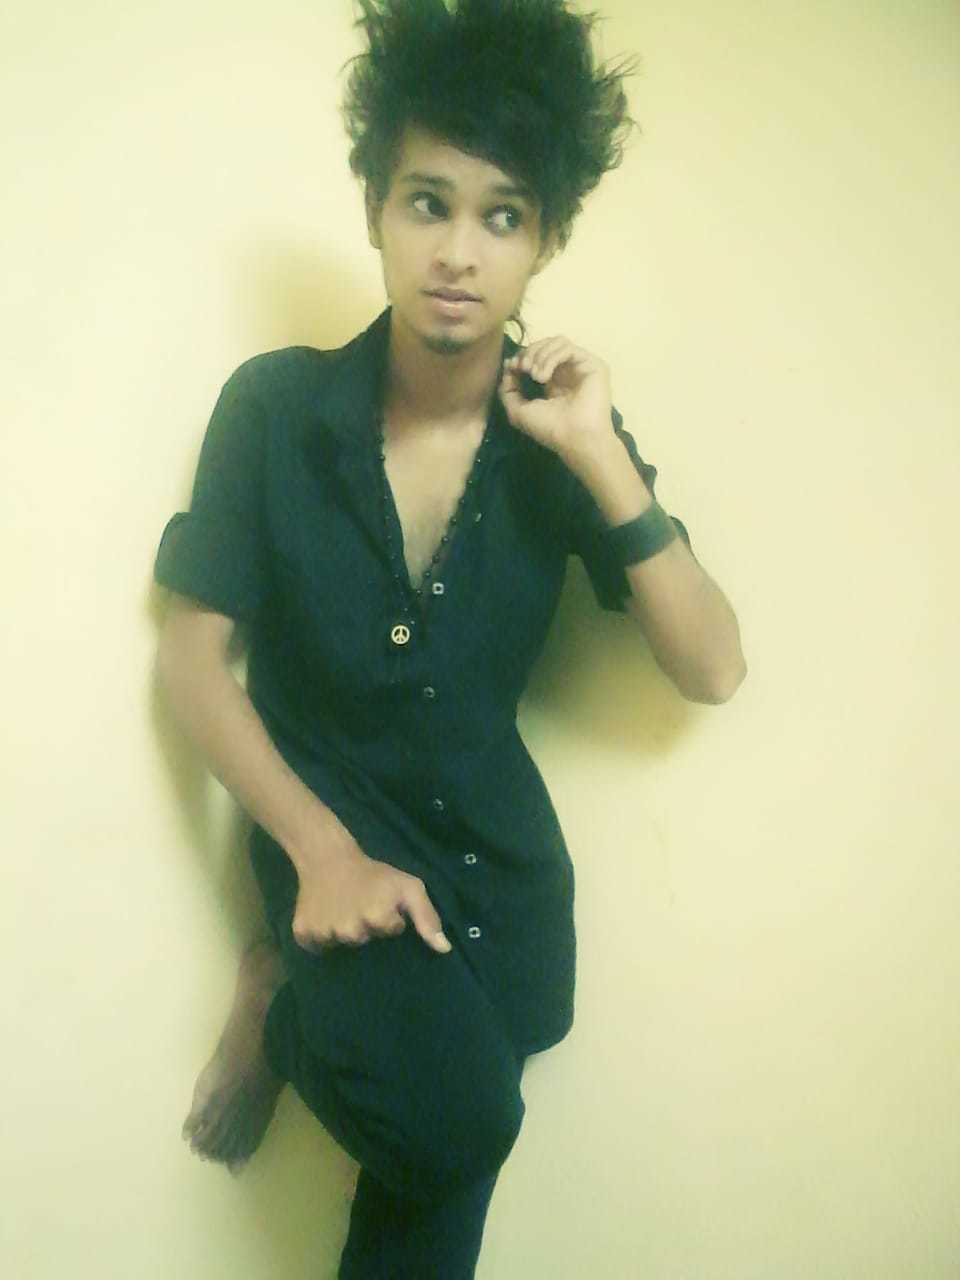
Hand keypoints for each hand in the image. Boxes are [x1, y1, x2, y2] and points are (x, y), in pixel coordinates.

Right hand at [291, 843, 452, 955]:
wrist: (328, 857)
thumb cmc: (374, 873)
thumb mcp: (409, 886)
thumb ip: (427, 917)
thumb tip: (444, 950)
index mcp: (377, 918)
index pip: (390, 932)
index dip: (390, 918)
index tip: (384, 903)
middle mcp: (350, 930)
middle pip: (363, 941)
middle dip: (366, 926)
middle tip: (361, 905)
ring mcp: (325, 933)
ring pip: (339, 945)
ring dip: (342, 932)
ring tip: (343, 910)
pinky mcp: (302, 933)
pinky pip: (315, 947)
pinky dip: (319, 937)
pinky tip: (325, 918)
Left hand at [498, 336, 613, 463]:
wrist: (574, 438)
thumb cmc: (549, 428)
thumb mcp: (519, 411)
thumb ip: (509, 390)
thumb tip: (508, 366)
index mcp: (553, 381)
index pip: (537, 356)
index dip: (522, 356)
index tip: (513, 367)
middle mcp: (568, 372)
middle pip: (545, 345)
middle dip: (529, 353)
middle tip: (523, 368)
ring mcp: (581, 367)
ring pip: (556, 341)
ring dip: (540, 354)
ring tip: (535, 375)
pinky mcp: (592, 364)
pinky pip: (567, 347)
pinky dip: (550, 358)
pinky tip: (544, 376)